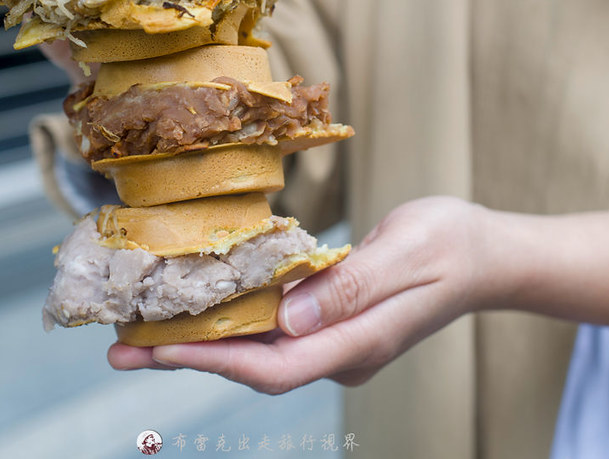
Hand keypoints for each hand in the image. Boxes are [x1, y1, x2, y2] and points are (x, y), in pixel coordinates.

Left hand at [108, 196, 494, 393]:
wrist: (487, 254)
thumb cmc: (451, 244)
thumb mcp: (405, 253)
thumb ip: (348, 287)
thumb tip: (286, 318)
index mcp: (359, 341)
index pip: (274, 365)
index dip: (212, 359)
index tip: (157, 348)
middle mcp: (342, 352)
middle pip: (253, 365)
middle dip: (186, 355)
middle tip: (121, 344)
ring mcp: (338, 342)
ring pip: (258, 350)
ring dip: (200, 339)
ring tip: (141, 327)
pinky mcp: (334, 324)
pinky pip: (273, 329)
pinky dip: (231, 319)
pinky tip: (198, 305)